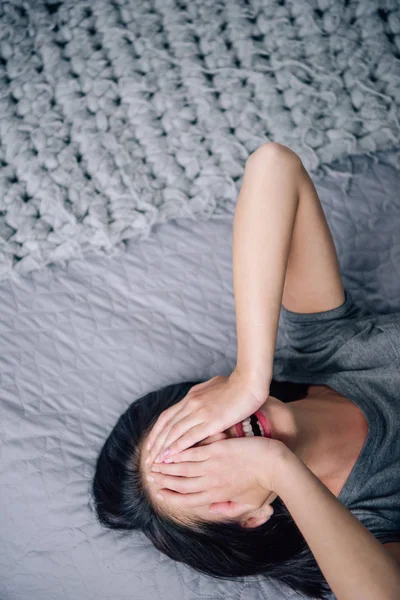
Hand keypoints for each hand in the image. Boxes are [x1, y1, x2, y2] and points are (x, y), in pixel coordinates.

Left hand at [145, 368, 270, 464]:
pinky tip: (171, 457)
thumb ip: (202, 394)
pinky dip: (177, 447)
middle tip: (148, 458)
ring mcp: (200, 411)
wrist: (250, 381)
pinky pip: (190, 436)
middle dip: (156, 443)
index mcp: (191, 396)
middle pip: (167, 426)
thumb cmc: (237, 383)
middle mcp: (191, 403)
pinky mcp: (211, 420)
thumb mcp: (213, 385)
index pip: (167, 416)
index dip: (157, 432)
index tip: (151, 445)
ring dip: (163, 448)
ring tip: (155, 462)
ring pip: (174, 432)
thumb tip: (196, 397)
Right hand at [148, 435, 287, 512]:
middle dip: (164, 480)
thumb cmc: (266, 484)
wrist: (275, 464)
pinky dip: (180, 452)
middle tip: (150, 476)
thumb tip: (212, 511)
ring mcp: (214, 465)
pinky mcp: (218, 449)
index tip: (159, 492)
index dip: (171, 496)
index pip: (188, 499)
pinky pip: (194, 452)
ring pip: (184, 467)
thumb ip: (228, 508)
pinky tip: (170, 450)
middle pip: (181, 483)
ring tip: (155, 463)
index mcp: (217, 495)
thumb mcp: (248, 503)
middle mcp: (212, 482)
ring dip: (168, 466)